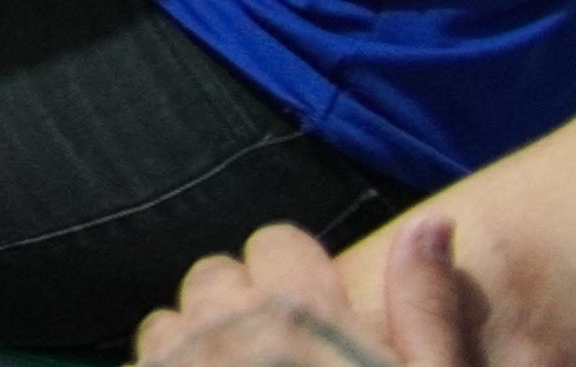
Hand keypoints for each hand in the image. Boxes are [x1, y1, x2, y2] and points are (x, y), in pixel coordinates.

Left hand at [140, 218, 474, 366]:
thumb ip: (428, 308)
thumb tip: (432, 222)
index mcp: (307, 323)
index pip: (277, 243)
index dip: (300, 278)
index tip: (319, 318)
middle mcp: (232, 334)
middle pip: (217, 276)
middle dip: (245, 308)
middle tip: (285, 363)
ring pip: (171, 319)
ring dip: (200, 344)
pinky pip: (144, 364)